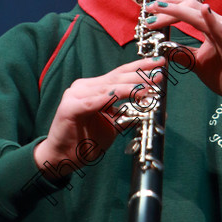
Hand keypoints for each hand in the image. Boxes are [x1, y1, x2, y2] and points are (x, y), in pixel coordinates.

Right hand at [34, 56, 164, 177]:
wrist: (61, 158)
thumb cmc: (85, 141)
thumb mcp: (112, 126)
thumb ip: (126, 115)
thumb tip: (148, 109)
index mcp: (94, 88)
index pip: (120, 74)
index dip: (140, 67)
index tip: (159, 63)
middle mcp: (84, 87)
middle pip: (117, 77)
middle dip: (141, 73)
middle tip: (160, 72)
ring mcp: (76, 95)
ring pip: (109, 87)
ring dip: (132, 86)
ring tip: (151, 85)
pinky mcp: (70, 107)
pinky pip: (96, 101)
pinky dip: (114, 97)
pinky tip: (129, 94)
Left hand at [145, 0, 221, 121]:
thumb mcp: (198, 64)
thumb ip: (183, 54)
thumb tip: (164, 49)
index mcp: (211, 27)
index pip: (186, 10)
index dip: (167, 9)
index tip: (149, 13)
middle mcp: (218, 24)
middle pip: (189, 6)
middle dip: (167, 6)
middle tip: (148, 10)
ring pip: (198, 13)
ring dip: (175, 10)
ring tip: (157, 10)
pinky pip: (219, 28)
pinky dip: (210, 18)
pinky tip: (203, 10)